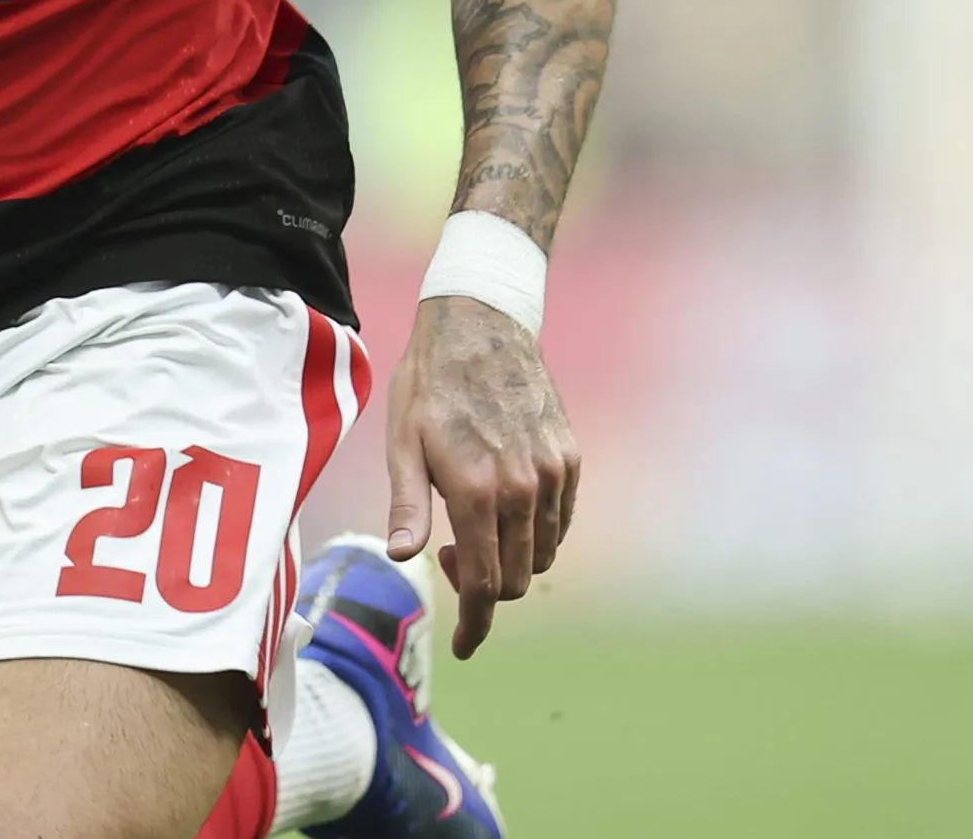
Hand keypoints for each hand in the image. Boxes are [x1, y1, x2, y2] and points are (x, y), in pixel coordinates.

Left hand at [382, 296, 578, 658]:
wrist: (481, 325)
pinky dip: (535, 533)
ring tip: (471, 525)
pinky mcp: (570, 458)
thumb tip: (403, 557)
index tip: (465, 646)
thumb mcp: (401, 442)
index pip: (482, 583)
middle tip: (445, 553)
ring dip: (510, 561)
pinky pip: (560, 522)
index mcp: (476, 490)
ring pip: (542, 555)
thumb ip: (407, 504)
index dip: (474, 624)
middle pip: (514, 579)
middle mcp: (523, 488)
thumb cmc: (429, 384)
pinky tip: (503, 508)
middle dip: (482, 588)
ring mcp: (554, 474)